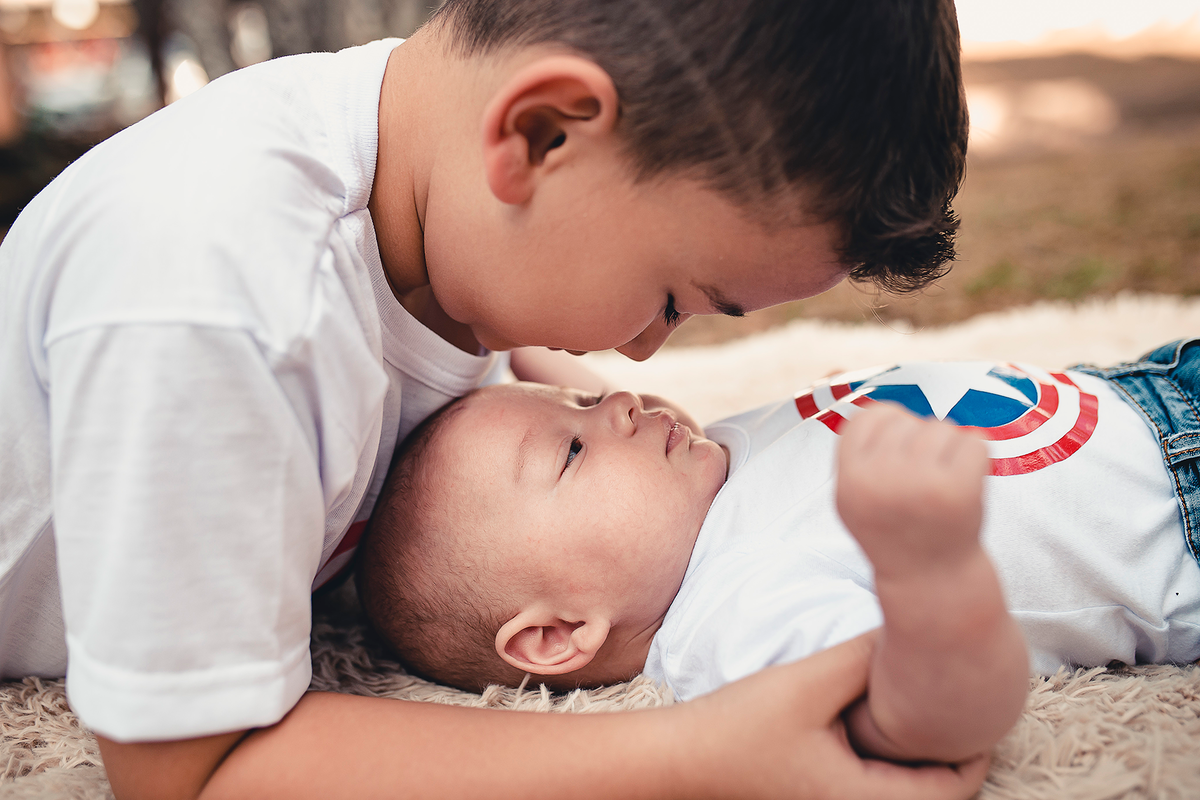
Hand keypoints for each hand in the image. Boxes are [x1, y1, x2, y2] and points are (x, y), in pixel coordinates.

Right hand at [675, 630, 989, 798]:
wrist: (681, 758)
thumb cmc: (738, 725)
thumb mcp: (805, 683)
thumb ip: (860, 659)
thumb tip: (908, 634)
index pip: (953, 790)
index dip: (976, 747)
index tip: (979, 703)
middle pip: (934, 795)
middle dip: (951, 750)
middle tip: (956, 700)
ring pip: (905, 791)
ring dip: (920, 756)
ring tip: (921, 705)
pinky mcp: (820, 799)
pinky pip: (878, 787)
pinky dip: (891, 760)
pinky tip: (879, 722)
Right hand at [835, 403, 989, 581]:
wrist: (931, 578)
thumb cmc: (892, 526)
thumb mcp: (854, 494)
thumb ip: (857, 451)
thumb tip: (861, 390)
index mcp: (851, 480)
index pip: (869, 417)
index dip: (888, 425)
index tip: (898, 449)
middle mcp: (882, 479)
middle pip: (908, 421)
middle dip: (919, 441)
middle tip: (922, 478)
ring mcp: (923, 484)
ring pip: (941, 427)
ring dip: (948, 448)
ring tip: (942, 481)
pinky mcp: (961, 490)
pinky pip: (974, 441)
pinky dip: (975, 457)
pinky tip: (965, 483)